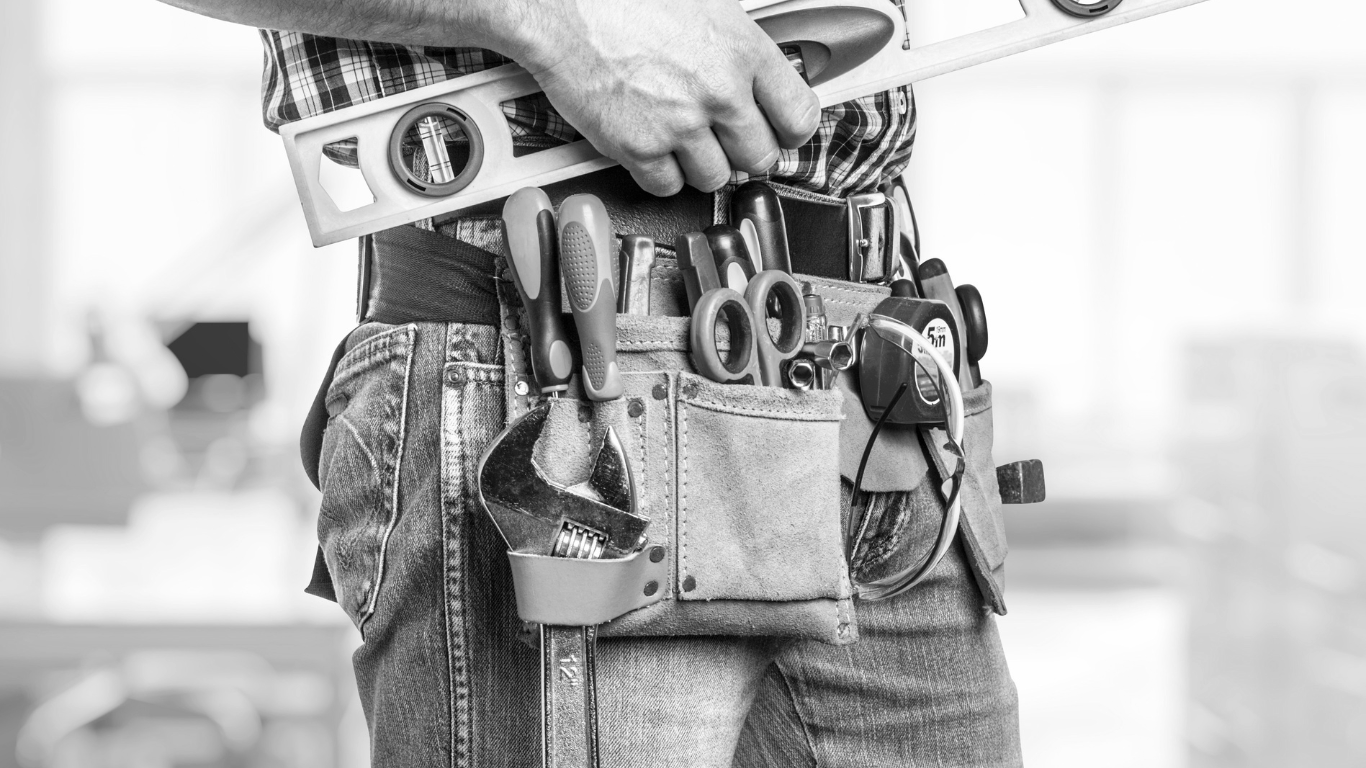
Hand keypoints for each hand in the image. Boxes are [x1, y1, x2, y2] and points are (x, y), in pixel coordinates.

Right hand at [508, 0, 820, 195]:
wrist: (561, 7)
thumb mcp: (706, 1)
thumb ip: (739, 43)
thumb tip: (758, 72)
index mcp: (742, 50)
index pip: (799, 117)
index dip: (789, 129)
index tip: (779, 130)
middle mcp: (718, 92)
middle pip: (760, 157)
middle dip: (744, 151)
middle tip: (726, 137)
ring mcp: (679, 125)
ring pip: (714, 179)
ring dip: (701, 164)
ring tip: (683, 138)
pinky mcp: (637, 148)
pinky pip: (666, 187)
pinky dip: (660, 174)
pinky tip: (652, 145)